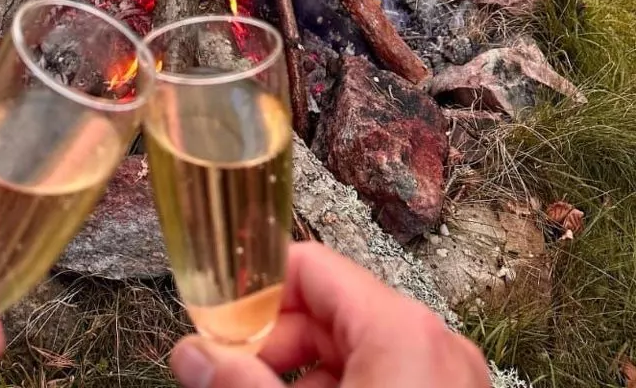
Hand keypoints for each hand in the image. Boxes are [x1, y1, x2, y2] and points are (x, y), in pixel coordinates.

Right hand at [170, 243, 489, 387]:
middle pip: (332, 312)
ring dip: (300, 378)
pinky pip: (386, 385)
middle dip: (272, 346)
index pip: (311, 270)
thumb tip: (193, 354)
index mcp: (402, 331)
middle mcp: (436, 346)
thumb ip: (239, 385)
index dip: (254, 294)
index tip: (215, 331)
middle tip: (227, 382)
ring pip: (356, 354)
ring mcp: (452, 385)